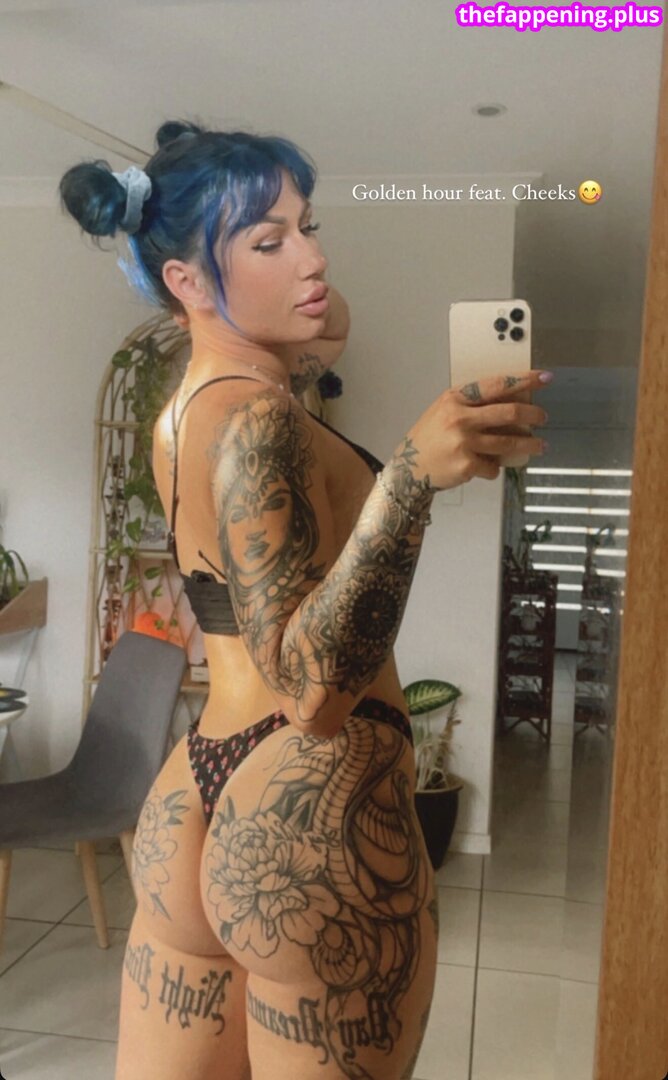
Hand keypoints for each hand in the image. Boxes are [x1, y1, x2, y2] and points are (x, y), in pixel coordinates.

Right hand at [400, 370, 549, 491]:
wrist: (409, 468)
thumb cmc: (429, 439)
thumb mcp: (444, 411)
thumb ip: (472, 405)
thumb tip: (510, 403)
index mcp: (455, 399)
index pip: (496, 384)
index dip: (524, 380)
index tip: (543, 378)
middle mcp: (459, 418)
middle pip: (508, 413)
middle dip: (533, 414)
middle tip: (543, 417)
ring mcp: (463, 442)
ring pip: (508, 442)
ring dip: (529, 445)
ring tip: (539, 445)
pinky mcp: (467, 465)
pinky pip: (494, 466)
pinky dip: (495, 468)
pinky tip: (486, 466)